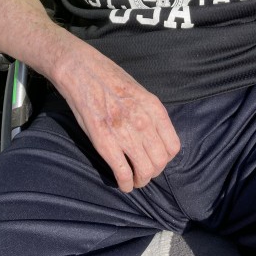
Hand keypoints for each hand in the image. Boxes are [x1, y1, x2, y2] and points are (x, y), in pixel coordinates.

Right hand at [53, 45, 180, 192]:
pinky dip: (126, 184)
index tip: (156, 159)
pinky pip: (123, 172)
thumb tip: (156, 136)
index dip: (166, 158)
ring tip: (135, 181)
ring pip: (145, 170)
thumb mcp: (139, 92)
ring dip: (141, 181)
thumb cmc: (109, 79)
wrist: (82, 71)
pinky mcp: (104, 142)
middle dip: (153, 172)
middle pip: (160, 161)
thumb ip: (150, 113)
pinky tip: (124, 184)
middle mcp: (143, 121)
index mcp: (154, 108)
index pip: (173, 146)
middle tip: (144, 172)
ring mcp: (124, 132)